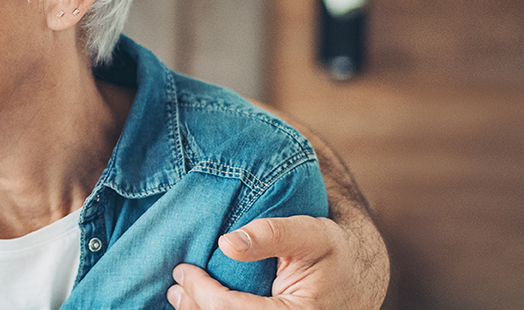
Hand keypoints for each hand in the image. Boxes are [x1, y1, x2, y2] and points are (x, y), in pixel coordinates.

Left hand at [167, 215, 388, 309]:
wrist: (359, 274)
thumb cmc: (334, 251)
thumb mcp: (310, 233)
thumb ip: (271, 233)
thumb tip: (225, 243)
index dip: (202, 292)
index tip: (182, 270)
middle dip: (194, 307)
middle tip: (175, 285)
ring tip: (181, 295)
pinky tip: (201, 303)